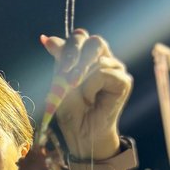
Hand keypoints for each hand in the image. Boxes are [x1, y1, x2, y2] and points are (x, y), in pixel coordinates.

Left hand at [40, 29, 132, 159]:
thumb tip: (45, 38)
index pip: (80, 37)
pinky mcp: (124, 80)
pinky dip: (91, 87)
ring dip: (81, 77)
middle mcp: (103, 58)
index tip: (49, 47)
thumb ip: (59, 59)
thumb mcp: (59, 81)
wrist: (81, 132)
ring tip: (79, 95)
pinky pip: (103, 72)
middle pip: (93, 41)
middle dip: (74, 53)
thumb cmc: (70, 109)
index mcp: (87, 56)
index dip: (67, 45)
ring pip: (97, 57)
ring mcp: (115, 68)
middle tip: (65, 73)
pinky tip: (91, 99)